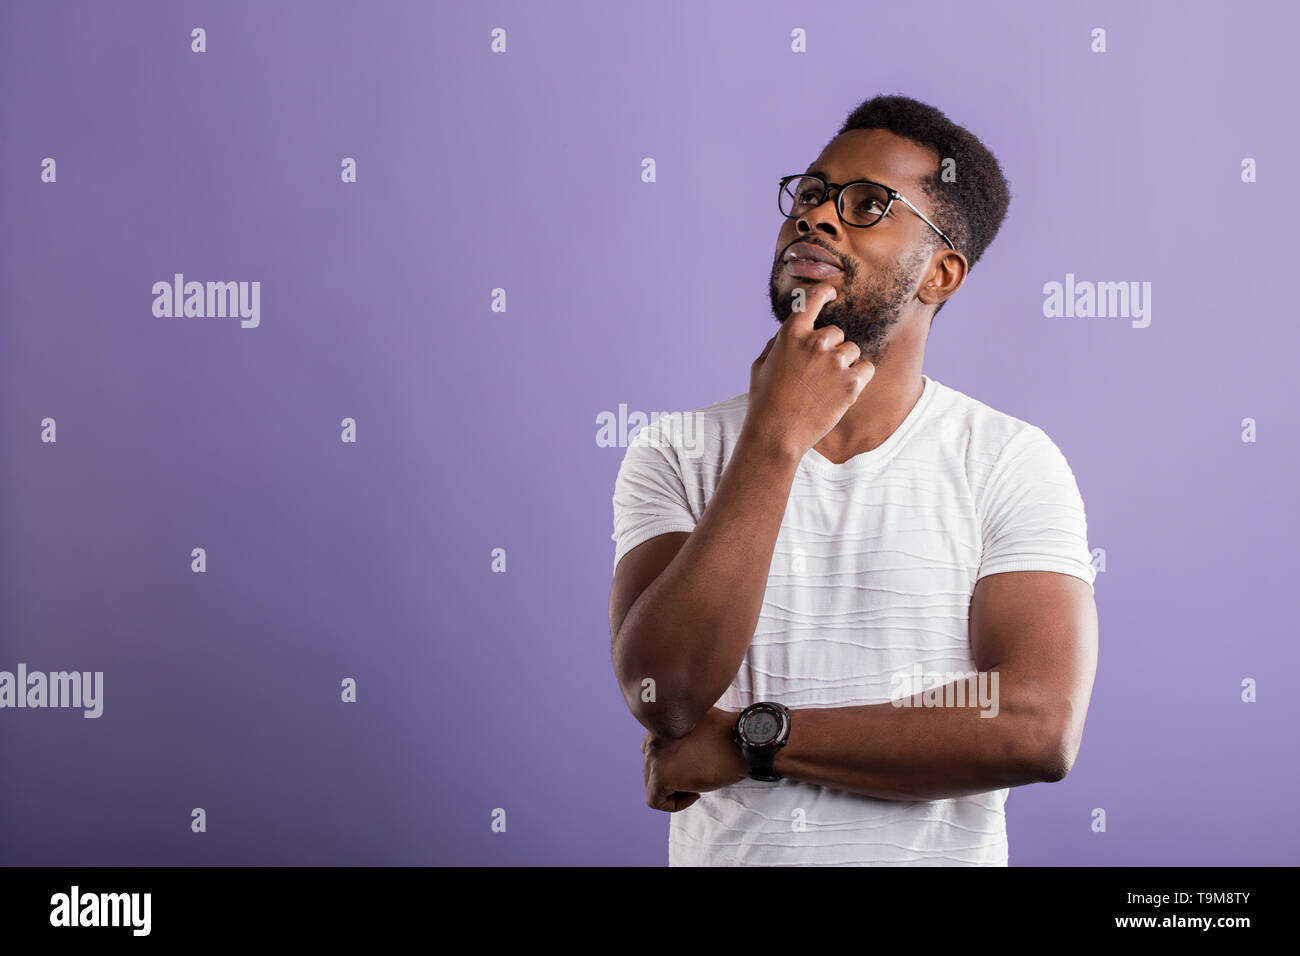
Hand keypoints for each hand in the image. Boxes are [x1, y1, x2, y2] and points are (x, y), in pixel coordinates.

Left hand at [642, 707, 749, 811]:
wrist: (745, 743)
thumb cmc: (730, 737)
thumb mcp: (704, 727)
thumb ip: (682, 733)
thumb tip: (677, 751)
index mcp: (662, 721)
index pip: (654, 748)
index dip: (673, 761)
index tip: (695, 763)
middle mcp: (653, 735)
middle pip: (650, 767)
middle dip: (672, 776)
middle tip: (697, 775)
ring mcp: (654, 755)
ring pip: (652, 783)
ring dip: (674, 787)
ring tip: (697, 782)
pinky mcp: (660, 776)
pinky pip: (655, 800)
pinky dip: (675, 803)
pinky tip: (696, 793)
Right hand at [745, 282, 875, 458]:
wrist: (776, 434)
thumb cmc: (764, 401)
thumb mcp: (761, 365)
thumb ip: (778, 343)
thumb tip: (792, 332)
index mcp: (791, 334)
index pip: (813, 299)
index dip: (825, 292)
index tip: (832, 293)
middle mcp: (815, 342)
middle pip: (836, 333)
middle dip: (831, 348)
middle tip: (817, 373)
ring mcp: (835, 361)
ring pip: (851, 350)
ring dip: (844, 363)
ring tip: (826, 386)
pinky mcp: (851, 382)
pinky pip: (866, 368)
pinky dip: (859, 377)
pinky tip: (843, 391)